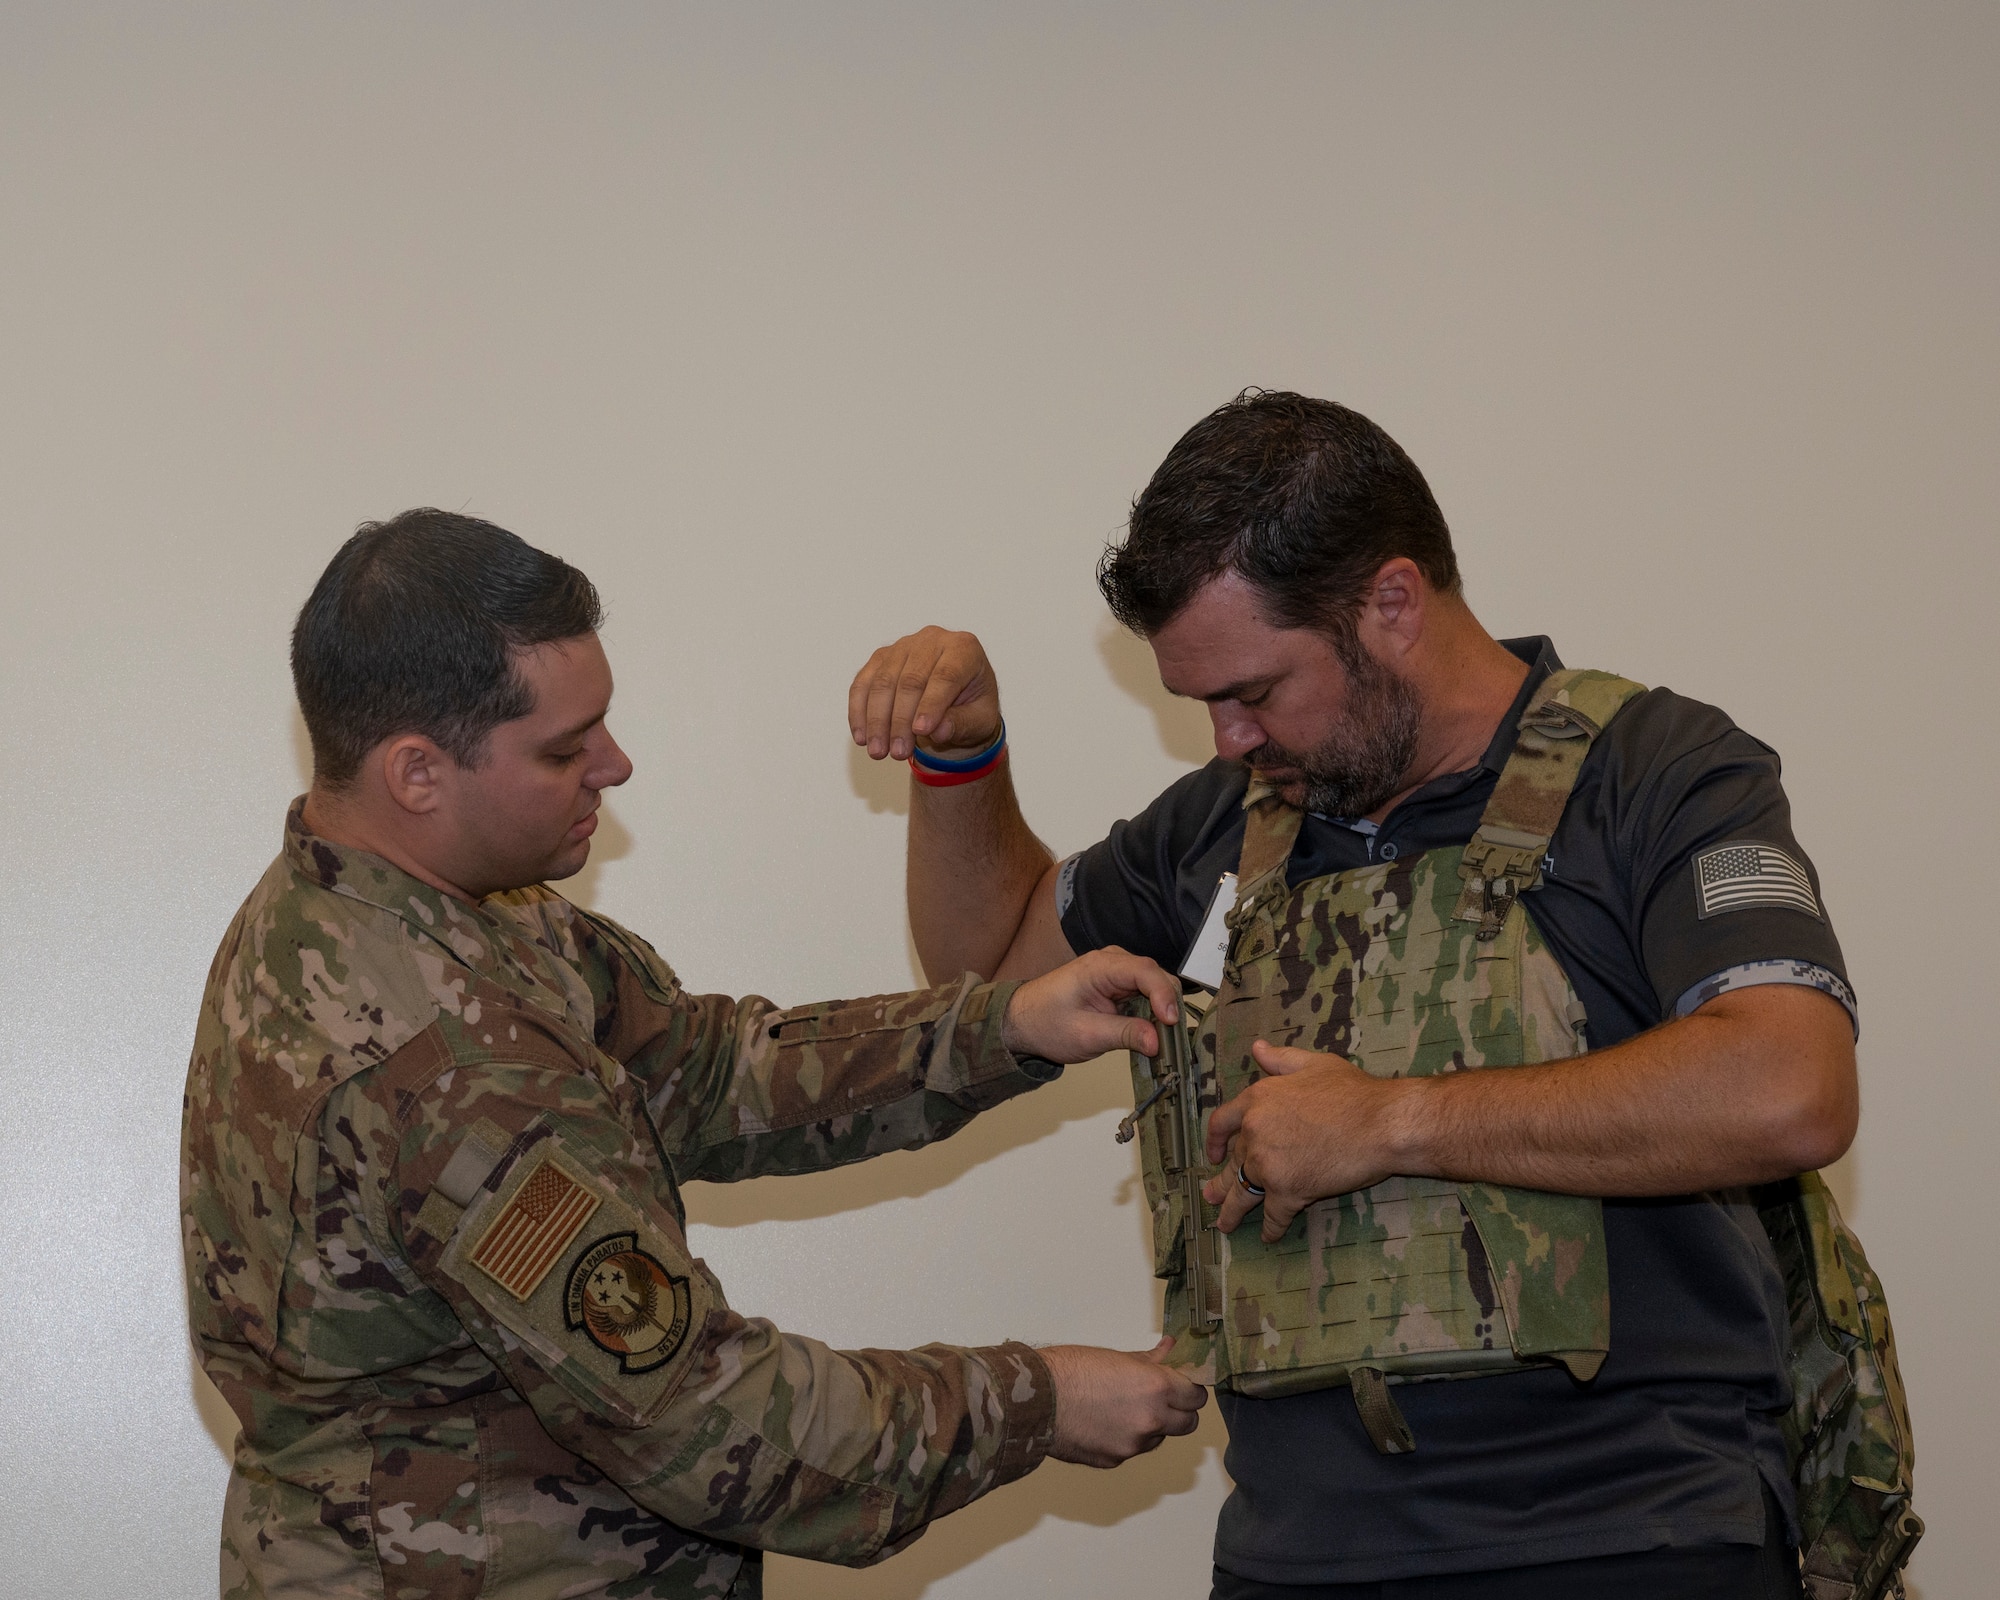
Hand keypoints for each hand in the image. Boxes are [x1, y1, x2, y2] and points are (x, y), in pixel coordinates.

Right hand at [848, 626, 1001, 761]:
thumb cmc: (971, 707)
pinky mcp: (881, 658)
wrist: (957, 701)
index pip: (946, 676)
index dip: (931, 704)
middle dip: (900, 720)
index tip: (921, 731)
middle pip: (910, 680)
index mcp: (965, 649)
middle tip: (897, 753)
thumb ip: (962, 724)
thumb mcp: (979, 721)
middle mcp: (933, 640)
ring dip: (877, 720)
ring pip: (883, 682)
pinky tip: (861, 737)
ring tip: (878, 752)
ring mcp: (903, 646)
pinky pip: (863, 683)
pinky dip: (859, 712)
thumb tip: (939, 730)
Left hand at [1001, 947, 1179, 1062]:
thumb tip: (1157, 1042)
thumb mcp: (1086, 1035)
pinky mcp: (1119, 986)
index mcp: (1100, 966)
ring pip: (1155, 986)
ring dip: (1163, 1010)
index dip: (1163, 995)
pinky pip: (1146, 995)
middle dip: (1168, 1005)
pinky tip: (1155, 1032)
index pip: (1144, 971)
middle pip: (1155, 976)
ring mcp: (1117, 973)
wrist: (1023, 1021)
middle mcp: (1113, 962)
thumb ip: (1124, 1035)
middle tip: (1173, 1037)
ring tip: (1167, 1038)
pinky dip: (1154, 1013)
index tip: (1171, 1022)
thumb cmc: (1046, 1023)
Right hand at [1040, 1339, 1206, 1467]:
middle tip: (1162, 1399)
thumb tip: (1169, 1349)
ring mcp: (1134, 1445)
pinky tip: (1104, 1424)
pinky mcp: (1115, 1461)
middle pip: (1189, 1424)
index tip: (1181, 1385)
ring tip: (1123, 1409)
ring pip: (1160, 1438)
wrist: (1036, 1399)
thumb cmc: (1071, 1370)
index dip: (1190, 1390)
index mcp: (1156, 1388)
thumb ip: (1150, 1360)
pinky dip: (1127, 1439)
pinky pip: (1133, 1450)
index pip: (1196, 1397)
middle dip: (1180, 1412)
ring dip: (1153, 1427)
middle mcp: (1151, 1420)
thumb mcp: (1116, 1357)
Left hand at [1201, 1040, 1407, 1242]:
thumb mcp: (1313, 1064)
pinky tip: (1268, 1236)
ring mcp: (1268, 1165)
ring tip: (1224, 1225)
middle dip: (1221, 1182)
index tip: (1214, 1153)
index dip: (1216, 1140)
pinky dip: (1271, 1228)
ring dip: (1233, 1212)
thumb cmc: (1353, 1091)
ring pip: (1243, 1193)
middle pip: (1232, 1163)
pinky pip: (1273, 1215)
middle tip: (1211, 1196)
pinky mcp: (1288, 1192)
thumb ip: (1280, 1059)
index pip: (1223, 1123)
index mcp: (1257, 1100)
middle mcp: (1255, 1133)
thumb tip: (1257, 1049)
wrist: (1382, 1123)